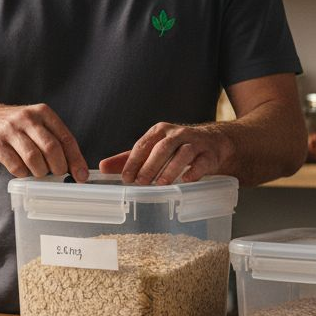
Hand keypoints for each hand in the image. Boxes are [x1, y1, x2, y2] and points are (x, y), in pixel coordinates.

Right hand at [0, 103, 88, 179]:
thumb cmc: (17, 127)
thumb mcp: (37, 124)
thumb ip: (55, 140)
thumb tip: (76, 168)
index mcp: (43, 112)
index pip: (65, 138)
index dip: (75, 159)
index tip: (81, 175)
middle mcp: (27, 118)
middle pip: (51, 148)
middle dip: (59, 167)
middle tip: (58, 174)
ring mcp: (10, 130)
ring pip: (33, 158)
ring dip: (40, 172)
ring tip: (40, 173)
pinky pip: (15, 165)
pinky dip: (23, 173)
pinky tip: (23, 171)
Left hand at [100, 123, 230, 184]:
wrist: (213, 142)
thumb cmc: (177, 147)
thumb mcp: (152, 149)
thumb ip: (129, 158)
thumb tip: (102, 167)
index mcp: (159, 131)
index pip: (143, 145)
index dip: (133, 161)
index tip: (125, 178)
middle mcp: (177, 134)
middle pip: (162, 147)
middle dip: (150, 165)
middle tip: (140, 182)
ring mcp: (195, 143)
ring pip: (183, 153)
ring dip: (171, 169)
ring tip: (160, 184)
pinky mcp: (209, 154)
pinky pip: (202, 162)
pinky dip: (194, 171)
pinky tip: (186, 180)